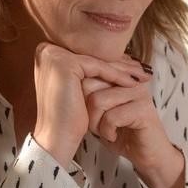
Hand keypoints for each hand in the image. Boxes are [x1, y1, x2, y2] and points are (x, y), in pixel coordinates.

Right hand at [30, 44, 148, 166]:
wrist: (56, 137)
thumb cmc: (67, 116)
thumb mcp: (76, 86)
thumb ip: (87, 68)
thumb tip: (113, 53)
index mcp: (45, 52)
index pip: (87, 54)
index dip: (111, 62)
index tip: (132, 68)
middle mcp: (45, 50)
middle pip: (93, 56)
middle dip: (119, 64)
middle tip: (142, 71)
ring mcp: (53, 55)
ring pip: (97, 61)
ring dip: (123, 69)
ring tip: (142, 77)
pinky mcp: (65, 63)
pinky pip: (98, 67)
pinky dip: (118, 75)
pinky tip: (133, 83)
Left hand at [81, 58, 185, 187]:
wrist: (146, 156)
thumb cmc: (120, 132)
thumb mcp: (98, 111)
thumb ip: (87, 94)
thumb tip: (65, 79)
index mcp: (118, 75)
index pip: (88, 72)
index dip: (79, 95)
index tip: (82, 113)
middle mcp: (130, 79)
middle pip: (89, 83)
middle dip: (85, 110)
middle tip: (93, 125)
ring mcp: (139, 93)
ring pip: (98, 100)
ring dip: (95, 122)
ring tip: (103, 130)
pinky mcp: (144, 110)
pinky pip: (111, 116)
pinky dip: (106, 130)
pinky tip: (113, 136)